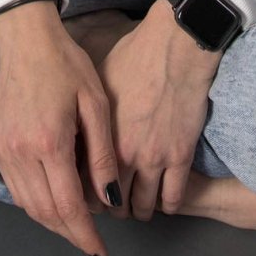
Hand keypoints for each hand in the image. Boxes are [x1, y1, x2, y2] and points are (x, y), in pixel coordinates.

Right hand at [0, 0, 120, 255]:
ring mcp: (4, 151)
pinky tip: (54, 201)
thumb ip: (102, 154)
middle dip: (70, 234)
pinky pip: (15, 190)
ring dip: (53, 222)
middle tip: (92, 243)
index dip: (85, 234)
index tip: (101, 252)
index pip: (68, 206)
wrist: (25, 37)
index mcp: (49, 142)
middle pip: (45, 213)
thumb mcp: (95, 103)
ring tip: (77, 226)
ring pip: (28, 206)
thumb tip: (110, 199)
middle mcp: (20, 153)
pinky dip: (36, 204)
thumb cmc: (66, 63)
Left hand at [89, 0, 223, 220]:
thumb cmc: (135, 55)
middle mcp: (124, 154)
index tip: (88, 192)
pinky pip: (173, 199)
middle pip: (111, 202)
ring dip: (138, 210)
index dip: (84, 194)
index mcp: (100, 137)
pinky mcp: (181, 156)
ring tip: (136, 203)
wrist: (174, 46)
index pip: (83, 185)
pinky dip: (166, 205)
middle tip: (112, 201)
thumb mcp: (98, 82)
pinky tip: (162, 199)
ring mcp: (155, 158)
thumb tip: (73, 130)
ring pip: (143, 207)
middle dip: (110, 206)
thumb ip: (86, 115)